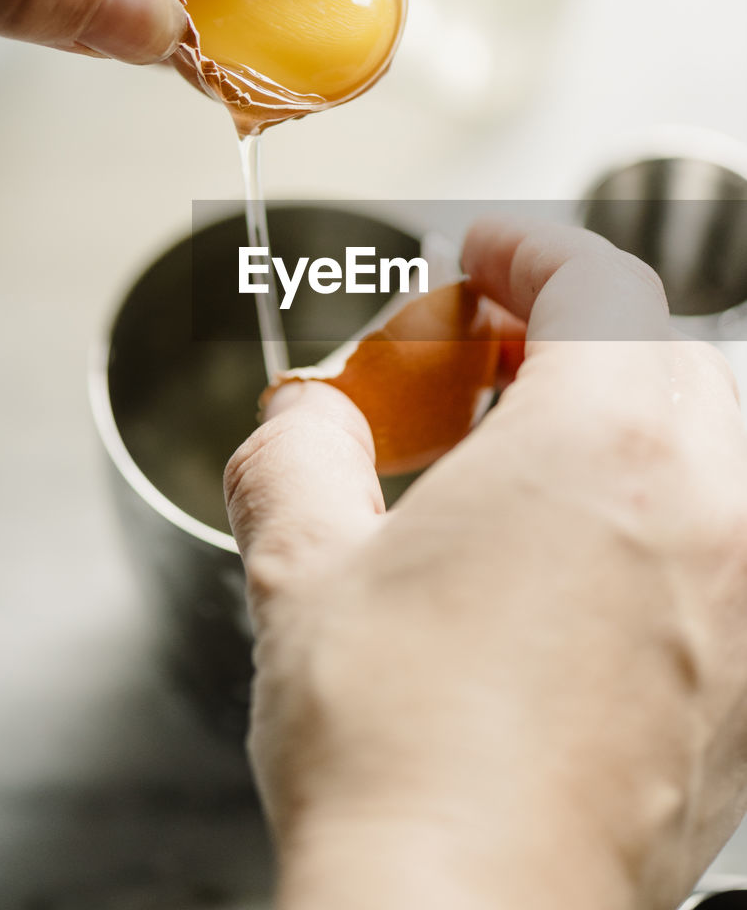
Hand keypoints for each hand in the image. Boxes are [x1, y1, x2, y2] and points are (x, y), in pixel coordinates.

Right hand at [226, 221, 746, 909]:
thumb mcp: (304, 565)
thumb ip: (298, 449)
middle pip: (661, 350)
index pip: (598, 279)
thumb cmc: (394, 753)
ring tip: (526, 457)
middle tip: (483, 356)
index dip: (530, 247)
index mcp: (602, 444)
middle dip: (569, 328)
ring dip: (621, 416)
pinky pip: (726, 540)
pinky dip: (664, 510)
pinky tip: (575, 561)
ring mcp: (746, 594)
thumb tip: (303, 414)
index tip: (485, 252)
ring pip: (708, 440)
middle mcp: (709, 504)